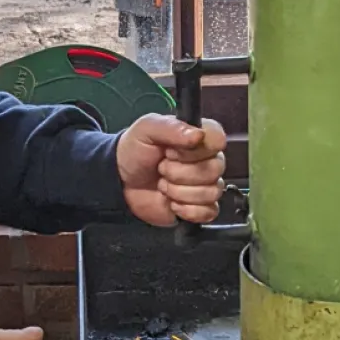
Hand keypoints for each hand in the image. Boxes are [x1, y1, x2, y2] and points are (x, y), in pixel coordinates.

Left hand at [116, 111, 226, 227]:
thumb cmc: (135, 151)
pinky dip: (186, 210)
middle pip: (214, 169)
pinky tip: (171, 202)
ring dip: (180, 191)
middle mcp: (207, 159)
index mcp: (199, 136)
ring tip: (163, 184)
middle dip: (180, 173)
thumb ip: (172, 127)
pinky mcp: (201, 207)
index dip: (195, 149)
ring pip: (211, 192)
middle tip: (161, 168)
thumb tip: (198, 135)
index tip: (172, 151)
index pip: (218, 140)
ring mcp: (205, 184)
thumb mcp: (147, 129)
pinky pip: (209, 212)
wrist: (121, 181)